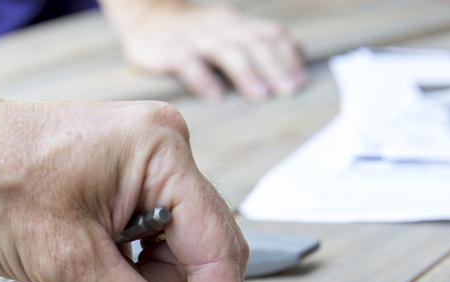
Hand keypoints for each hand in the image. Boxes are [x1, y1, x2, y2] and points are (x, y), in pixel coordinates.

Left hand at [0, 97, 246, 281]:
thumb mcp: (68, 262)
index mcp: (161, 149)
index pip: (216, 248)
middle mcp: (159, 149)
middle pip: (201, 249)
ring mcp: (137, 164)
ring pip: (172, 252)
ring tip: (83, 273)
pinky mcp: (114, 182)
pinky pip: (144, 240)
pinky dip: (123, 268)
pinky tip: (84, 263)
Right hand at [105, 2, 306, 100]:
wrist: (147, 16)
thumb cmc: (195, 33)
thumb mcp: (228, 30)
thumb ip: (257, 41)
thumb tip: (298, 50)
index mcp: (237, 24)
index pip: (269, 34)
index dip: (287, 56)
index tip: (302, 81)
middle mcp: (219, 28)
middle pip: (252, 43)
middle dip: (273, 66)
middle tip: (289, 90)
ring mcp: (194, 38)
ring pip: (225, 51)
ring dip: (246, 73)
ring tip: (261, 95)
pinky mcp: (169, 51)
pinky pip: (188, 64)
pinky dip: (204, 80)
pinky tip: (216, 97)